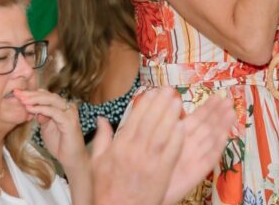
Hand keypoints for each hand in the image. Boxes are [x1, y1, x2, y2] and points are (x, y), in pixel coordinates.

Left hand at [15, 89, 86, 172]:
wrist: (71, 158)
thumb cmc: (60, 144)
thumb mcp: (46, 128)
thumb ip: (42, 117)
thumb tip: (33, 108)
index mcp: (63, 108)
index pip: (47, 95)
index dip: (32, 93)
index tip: (17, 93)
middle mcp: (68, 107)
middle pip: (48, 95)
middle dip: (31, 94)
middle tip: (17, 93)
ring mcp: (70, 113)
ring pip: (51, 100)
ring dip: (35, 99)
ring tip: (22, 100)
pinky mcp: (69, 121)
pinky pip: (53, 111)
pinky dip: (41, 109)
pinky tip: (30, 109)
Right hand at [90, 88, 235, 204]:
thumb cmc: (106, 188)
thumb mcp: (96, 163)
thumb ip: (102, 138)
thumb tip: (101, 119)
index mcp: (119, 147)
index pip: (135, 118)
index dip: (146, 103)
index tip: (153, 91)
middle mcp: (134, 151)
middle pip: (150, 122)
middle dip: (160, 104)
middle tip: (169, 90)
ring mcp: (149, 162)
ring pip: (162, 133)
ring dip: (171, 116)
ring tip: (177, 101)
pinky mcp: (162, 173)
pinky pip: (171, 152)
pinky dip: (177, 138)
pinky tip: (182, 126)